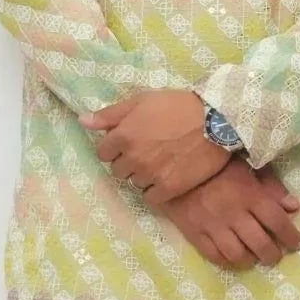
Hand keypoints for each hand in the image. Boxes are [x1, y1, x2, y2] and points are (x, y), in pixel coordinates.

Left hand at [79, 90, 227, 204]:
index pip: (103, 153)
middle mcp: (133, 158)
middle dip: (128, 162)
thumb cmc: (179, 106)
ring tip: (161, 163)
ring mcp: (150, 175)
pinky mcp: (168, 189)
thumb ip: (111, 114)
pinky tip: (167, 177)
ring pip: (135, 183)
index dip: (115, 147)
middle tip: (148, 151)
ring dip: (143, 176)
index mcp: (124, 135)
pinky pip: (151, 198)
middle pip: (118, 170)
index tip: (130, 142)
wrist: (217, 121)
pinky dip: (156, 190)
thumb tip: (82, 121)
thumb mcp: (142, 101)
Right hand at [163, 158, 299, 270]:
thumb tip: (293, 207)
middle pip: (260, 244)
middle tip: (275, 256)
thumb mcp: (247, 166)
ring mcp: (213, 226)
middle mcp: (234, 214)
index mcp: (249, 195)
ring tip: (253, 258)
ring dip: (250, 260)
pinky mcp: (195, 233)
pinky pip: (214, 256)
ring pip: (238, 255)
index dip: (290, 236)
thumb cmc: (216, 164)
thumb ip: (271, 186)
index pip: (277, 221)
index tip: (295, 243)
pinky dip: (227, 262)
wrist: (175, 165)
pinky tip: (233, 258)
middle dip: (272, 254)